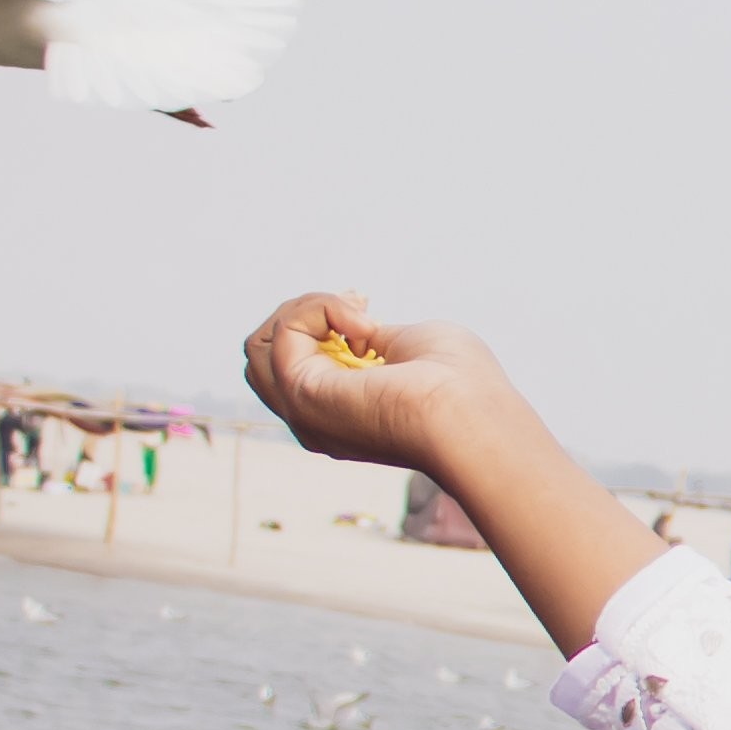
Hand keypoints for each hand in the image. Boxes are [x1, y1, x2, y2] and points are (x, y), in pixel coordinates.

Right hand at [242, 292, 512, 475]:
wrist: (471, 416)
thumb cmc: (460, 384)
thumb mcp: (410, 348)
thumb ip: (373, 340)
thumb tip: (355, 329)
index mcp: (338, 415)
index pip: (291, 363)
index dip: (317, 324)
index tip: (365, 308)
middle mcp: (312, 421)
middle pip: (259, 355)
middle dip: (300, 314)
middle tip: (356, 309)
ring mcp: (302, 413)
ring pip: (260, 344)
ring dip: (307, 309)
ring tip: (358, 314)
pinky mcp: (301, 396)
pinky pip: (284, 332)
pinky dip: (321, 310)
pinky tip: (364, 326)